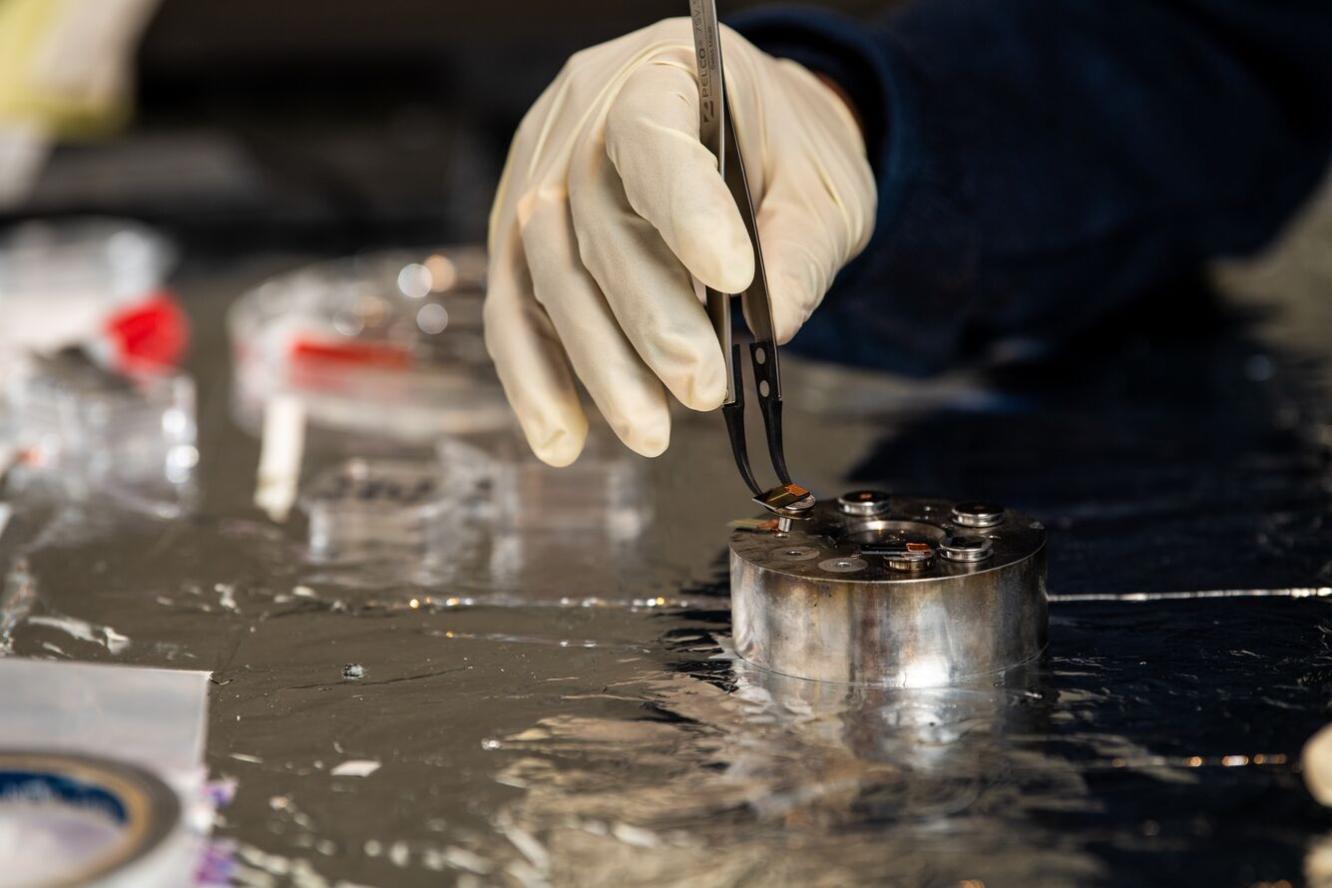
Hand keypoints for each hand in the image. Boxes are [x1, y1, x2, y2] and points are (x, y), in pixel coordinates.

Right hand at [485, 17, 875, 465]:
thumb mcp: (822, 185)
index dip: (688, 211)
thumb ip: (803, 248)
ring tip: (650, 433)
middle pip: (592, 222)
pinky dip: (536, 379)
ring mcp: (537, 175)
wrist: (747, 133)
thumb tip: (773, 326)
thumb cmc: (781, 152)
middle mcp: (581, 116)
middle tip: (702, 390)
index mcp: (665, 73)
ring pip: (548, 276)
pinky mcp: (518, 237)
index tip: (735, 281)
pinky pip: (513, 310)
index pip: (656, 139)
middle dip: (648, 319)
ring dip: (597, 364)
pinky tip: (563, 440)